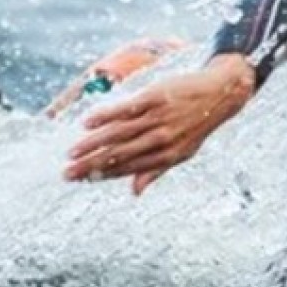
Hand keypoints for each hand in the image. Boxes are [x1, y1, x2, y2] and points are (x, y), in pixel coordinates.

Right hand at [63, 54, 254, 194]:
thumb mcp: (182, 153)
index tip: (82, 181)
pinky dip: (105, 116)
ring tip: (72, 152)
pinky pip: (125, 109)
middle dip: (91, 166)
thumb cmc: (196, 125)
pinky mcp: (155, 98)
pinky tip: (87, 123)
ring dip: (92, 144)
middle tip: (66, 174)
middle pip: (119, 155)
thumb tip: (134, 193)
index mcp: (167, 156)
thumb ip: (155, 171)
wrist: (219, 94)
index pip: (128, 169)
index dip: (103, 176)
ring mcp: (157, 118)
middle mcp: (160, 139)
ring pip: (118, 134)